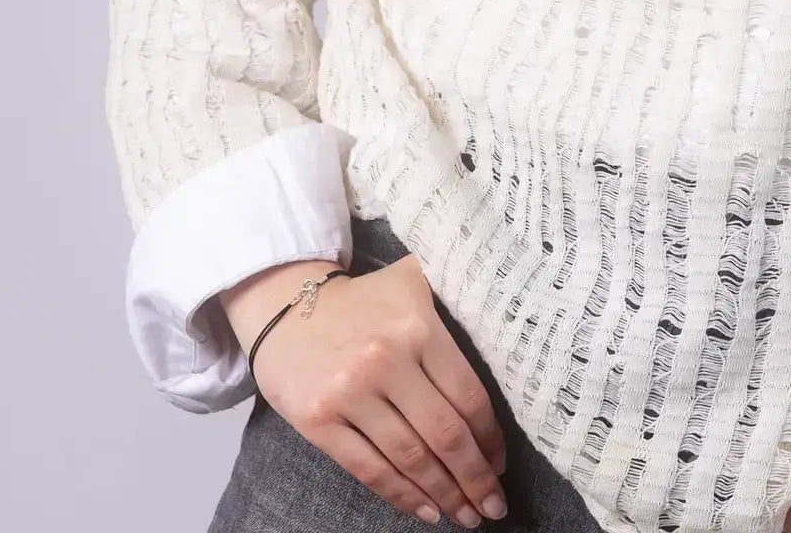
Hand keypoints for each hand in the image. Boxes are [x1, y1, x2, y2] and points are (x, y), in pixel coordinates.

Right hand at [221, 253, 509, 527]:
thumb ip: (453, 304)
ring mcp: (350, 393)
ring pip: (409, 457)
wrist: (287, 301)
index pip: (467, 395)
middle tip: (494, 505)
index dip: (490, 437)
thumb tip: (503, 341)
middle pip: (444, 434)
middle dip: (474, 477)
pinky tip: (426, 510)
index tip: (502, 464)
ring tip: (466, 515)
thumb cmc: (363, 299)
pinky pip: (369, 468)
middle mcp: (387, 361)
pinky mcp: (318, 420)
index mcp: (419, 327)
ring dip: (444, 494)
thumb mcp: (413, 280)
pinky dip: (401, 495)